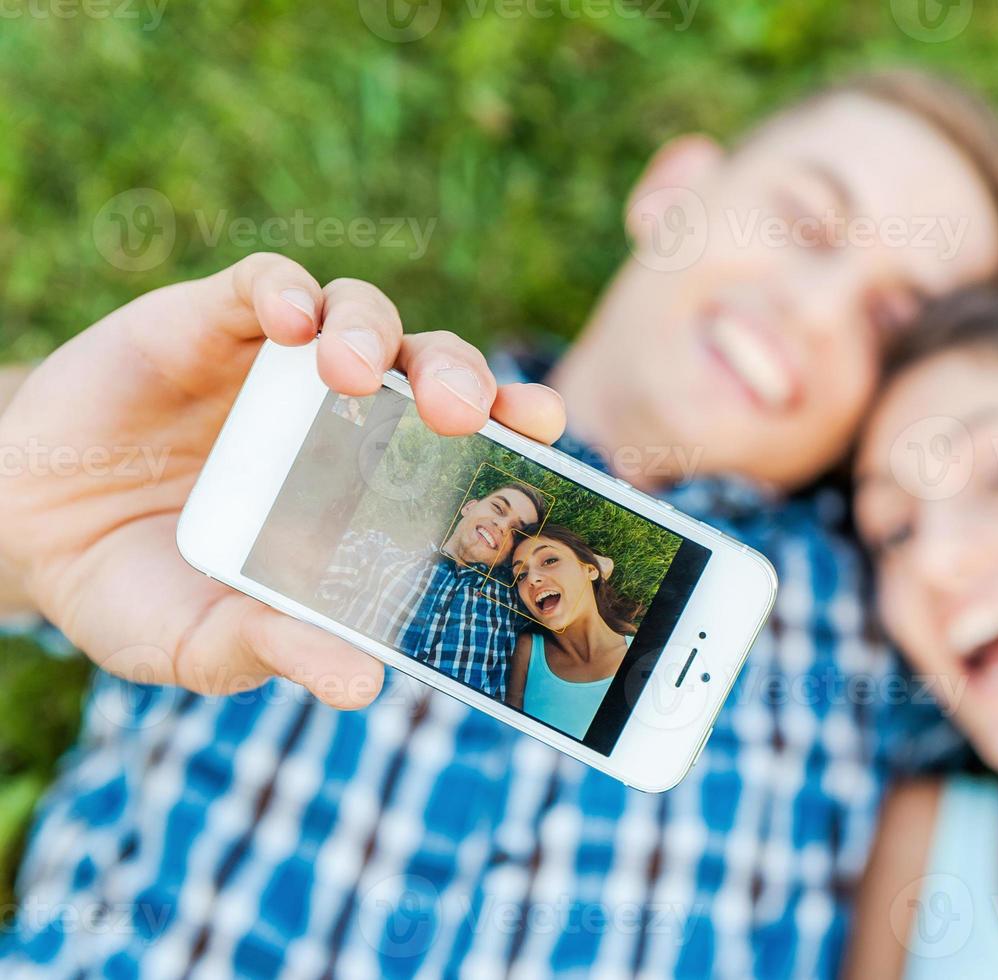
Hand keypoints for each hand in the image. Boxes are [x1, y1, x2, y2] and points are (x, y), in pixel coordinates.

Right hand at [0, 253, 564, 707]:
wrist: (27, 537)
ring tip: (353, 371)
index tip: (550, 438)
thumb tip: (360, 685)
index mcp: (368, 488)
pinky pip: (264, 287)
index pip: (466, 445)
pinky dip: (286, 294)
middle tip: (463, 411)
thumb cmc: (140, 591)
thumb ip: (276, 649)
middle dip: (462, 378)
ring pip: (360, 316)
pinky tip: (292, 322)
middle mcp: (342, 418)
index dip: (513, 432)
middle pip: (431, 369)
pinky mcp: (208, 323)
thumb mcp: (204, 639)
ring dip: (372, 333)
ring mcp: (279, 366)